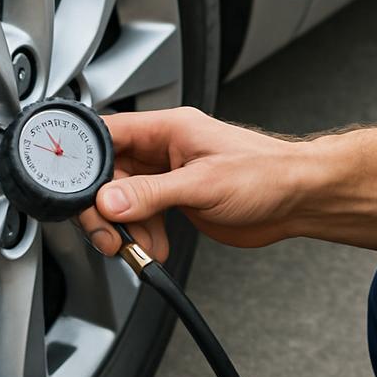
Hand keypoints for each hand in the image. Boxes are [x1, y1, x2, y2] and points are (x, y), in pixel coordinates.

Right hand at [79, 107, 307, 259]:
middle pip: (110, 174)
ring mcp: (170, 175)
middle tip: (110, 234)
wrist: (299, 200)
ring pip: (124, 199)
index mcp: (168, 129)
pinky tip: (154, 247)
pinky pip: (143, 216)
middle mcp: (164, 149)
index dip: (86, 160)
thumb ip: (152, 193)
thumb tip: (110, 201)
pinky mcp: (178, 200)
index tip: (78, 189)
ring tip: (138, 246)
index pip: (110, 135)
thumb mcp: (203, 184)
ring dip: (125, 227)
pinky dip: (142, 234)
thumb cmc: (266, 174)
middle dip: (105, 207)